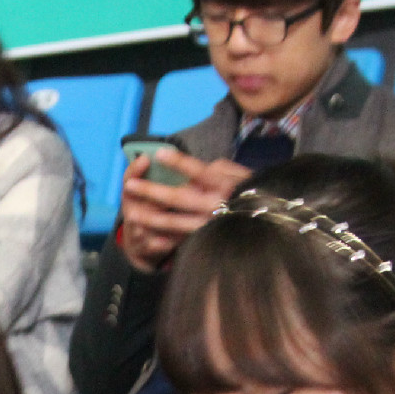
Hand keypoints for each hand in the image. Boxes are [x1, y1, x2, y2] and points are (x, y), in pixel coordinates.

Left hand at [118, 150, 249, 270]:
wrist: (264, 220)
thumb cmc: (246, 190)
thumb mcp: (236, 174)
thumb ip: (216, 168)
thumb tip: (199, 167)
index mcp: (222, 185)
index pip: (198, 171)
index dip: (178, 163)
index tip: (157, 154)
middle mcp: (215, 205)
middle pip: (179, 198)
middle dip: (152, 192)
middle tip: (130, 185)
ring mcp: (209, 225)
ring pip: (175, 223)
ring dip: (151, 218)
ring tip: (131, 213)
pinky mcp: (205, 239)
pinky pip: (180, 239)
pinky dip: (161, 238)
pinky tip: (146, 234)